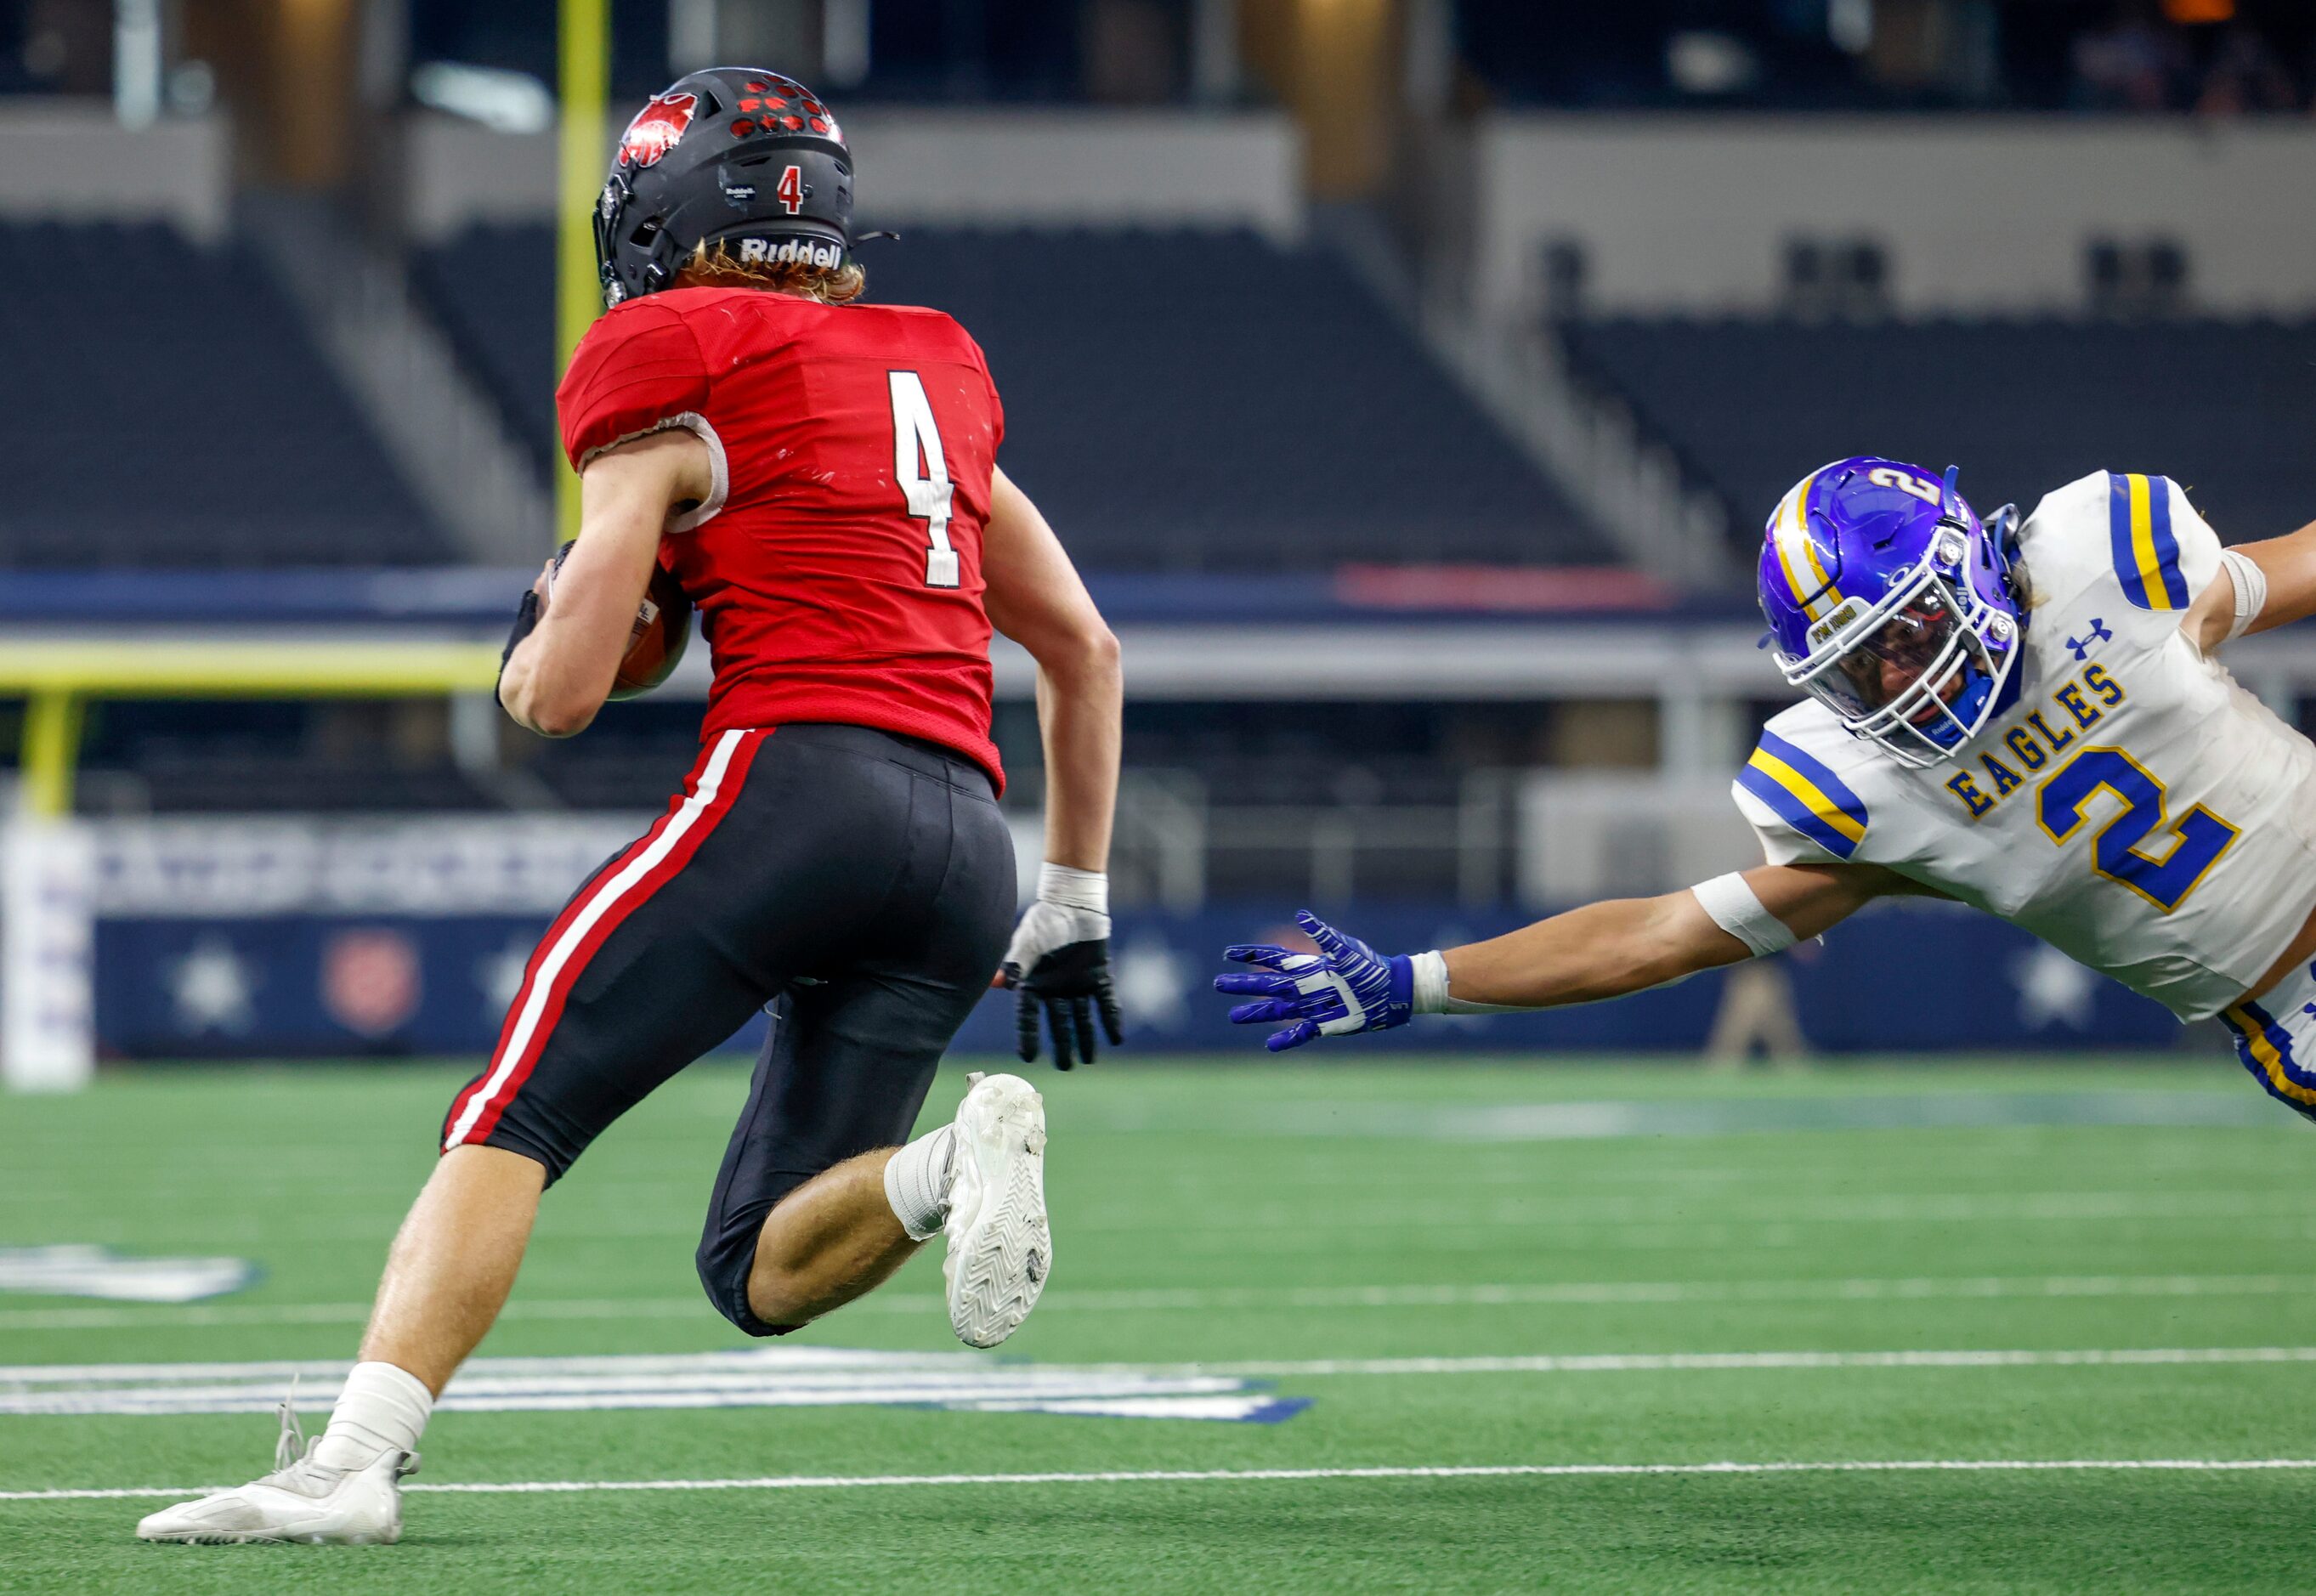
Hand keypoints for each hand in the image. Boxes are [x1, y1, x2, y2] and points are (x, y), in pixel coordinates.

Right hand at [1000, 898, 1122, 1069]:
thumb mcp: (1027, 944)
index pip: (1029, 1017)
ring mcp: (1077, 985)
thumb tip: (1000, 983)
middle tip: (1066, 1067)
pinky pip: (1106, 1002)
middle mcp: (1055, 990)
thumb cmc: (1045, 922)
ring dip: (1085, 1039)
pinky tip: (1116, 1038)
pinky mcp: (1098, 977)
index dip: (1028, 1036)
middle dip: (1062, 1045)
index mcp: (1034, 985)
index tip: (1029, 1058)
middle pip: (1058, 1023)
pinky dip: (1111, 1019)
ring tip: (1089, 1060)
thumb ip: (1016, 964)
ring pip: (1082, 1018)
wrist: (1072, 902)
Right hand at [1214, 910, 1412, 1051]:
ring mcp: (1313, 1006)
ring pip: (1276, 1010)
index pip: (1273, 959)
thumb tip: (1302, 915)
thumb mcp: (1346, 948)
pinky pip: (1299, 1032)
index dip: (1251, 955)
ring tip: (1233, 1016)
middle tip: (1219, 984)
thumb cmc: (1371, 966)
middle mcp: (1306, 986)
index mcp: (1309, 965)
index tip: (1228, 954)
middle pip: (1267, 985)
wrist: (1392, 992)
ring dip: (1255, 1013)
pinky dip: (1285, 1039)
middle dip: (1243, 985)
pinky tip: (1269, 1045)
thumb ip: (1323, 934)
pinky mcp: (1325, 1024)